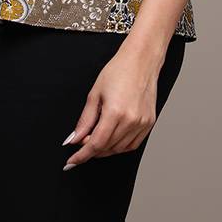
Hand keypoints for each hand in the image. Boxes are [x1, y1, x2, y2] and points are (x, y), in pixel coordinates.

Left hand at [61, 44, 162, 169]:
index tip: (71, 161)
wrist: (142, 60)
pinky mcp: (149, 123)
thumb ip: (84, 120)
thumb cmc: (118, 71)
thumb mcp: (95, 93)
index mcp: (115, 112)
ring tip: (95, 138)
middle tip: (81, 143)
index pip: (95, 144)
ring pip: (119, 149)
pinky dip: (119, 146)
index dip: (82, 155)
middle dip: (91, 150)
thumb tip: (74, 139)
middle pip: (107, 148)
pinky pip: (132, 145)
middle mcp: (131, 121)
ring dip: (105, 149)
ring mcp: (142, 123)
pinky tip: (112, 139)